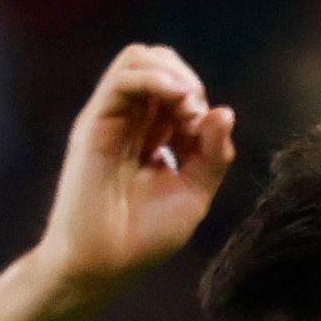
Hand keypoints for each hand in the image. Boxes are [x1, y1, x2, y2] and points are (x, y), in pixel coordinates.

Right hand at [35, 45, 235, 300]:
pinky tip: (174, 97)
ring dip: (173, 75)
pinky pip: (121, 78)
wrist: (103, 262)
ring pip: (138, 59)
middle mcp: (132, 121)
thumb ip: (212, 156)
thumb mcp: (194, 194)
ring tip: (185, 108)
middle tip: (194, 119)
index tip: (205, 137)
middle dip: (188, 81)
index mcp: (155, 135)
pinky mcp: (94, 122)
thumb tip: (225, 111)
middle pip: (159, 63)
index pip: (179, 89)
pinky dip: (153, 77)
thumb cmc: (144, 236)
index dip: (200, 103)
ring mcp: (112, 118)